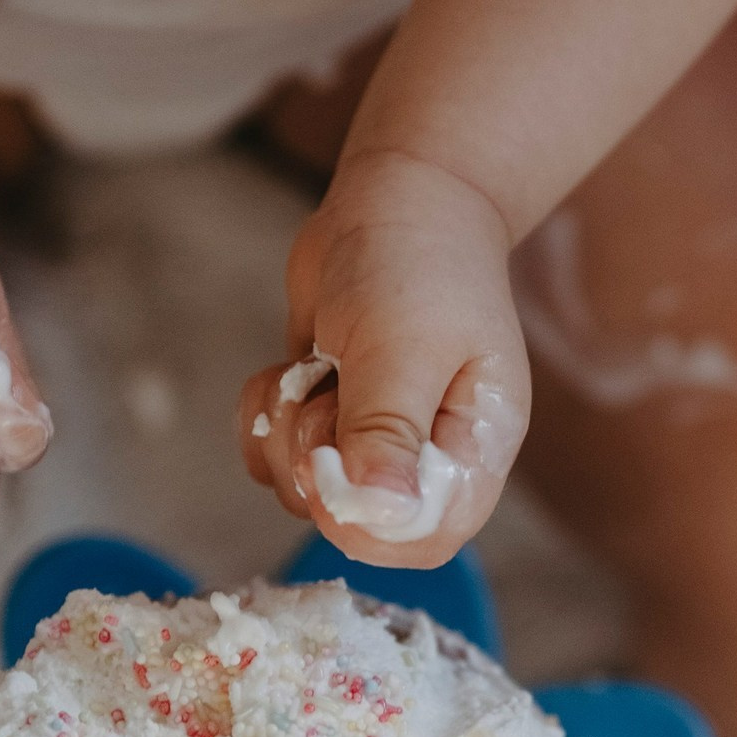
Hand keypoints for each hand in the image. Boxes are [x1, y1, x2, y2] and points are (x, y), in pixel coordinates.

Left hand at [241, 150, 530, 567]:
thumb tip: (380, 517)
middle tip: (327, 391)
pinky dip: (264, 416)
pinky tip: (292, 366)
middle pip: (351, 523)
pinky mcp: (326, 422)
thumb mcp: (403, 344)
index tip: (330, 464)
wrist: (398, 200)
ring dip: (286, 431)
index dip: (367, 525)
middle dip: (312, 464)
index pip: (427, 536)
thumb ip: (387, 432)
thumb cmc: (418, 262)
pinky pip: (270, 456)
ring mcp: (370, 443)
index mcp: (472, 447)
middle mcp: (424, 457)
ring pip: (300, 490)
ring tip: (318, 364)